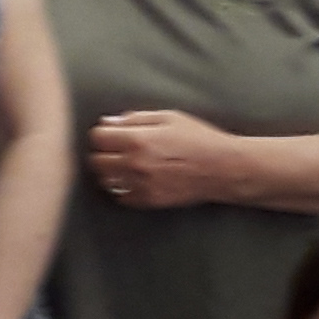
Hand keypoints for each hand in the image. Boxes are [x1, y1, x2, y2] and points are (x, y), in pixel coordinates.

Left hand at [88, 109, 241, 211]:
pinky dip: (123, 188)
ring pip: (105, 180)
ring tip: (125, 165)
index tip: (111, 134)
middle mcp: (134, 164)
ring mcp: (140, 185)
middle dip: (104, 152)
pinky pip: (120, 197)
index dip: (103, 133)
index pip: (97, 137)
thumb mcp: (169, 117)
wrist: (222, 168)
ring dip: (110, 171)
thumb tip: (109, 122)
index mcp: (138, 139)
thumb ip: (136, 119)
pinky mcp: (148, 201)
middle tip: (116, 150)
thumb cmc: (199, 139)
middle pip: (96, 160)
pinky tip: (135, 180)